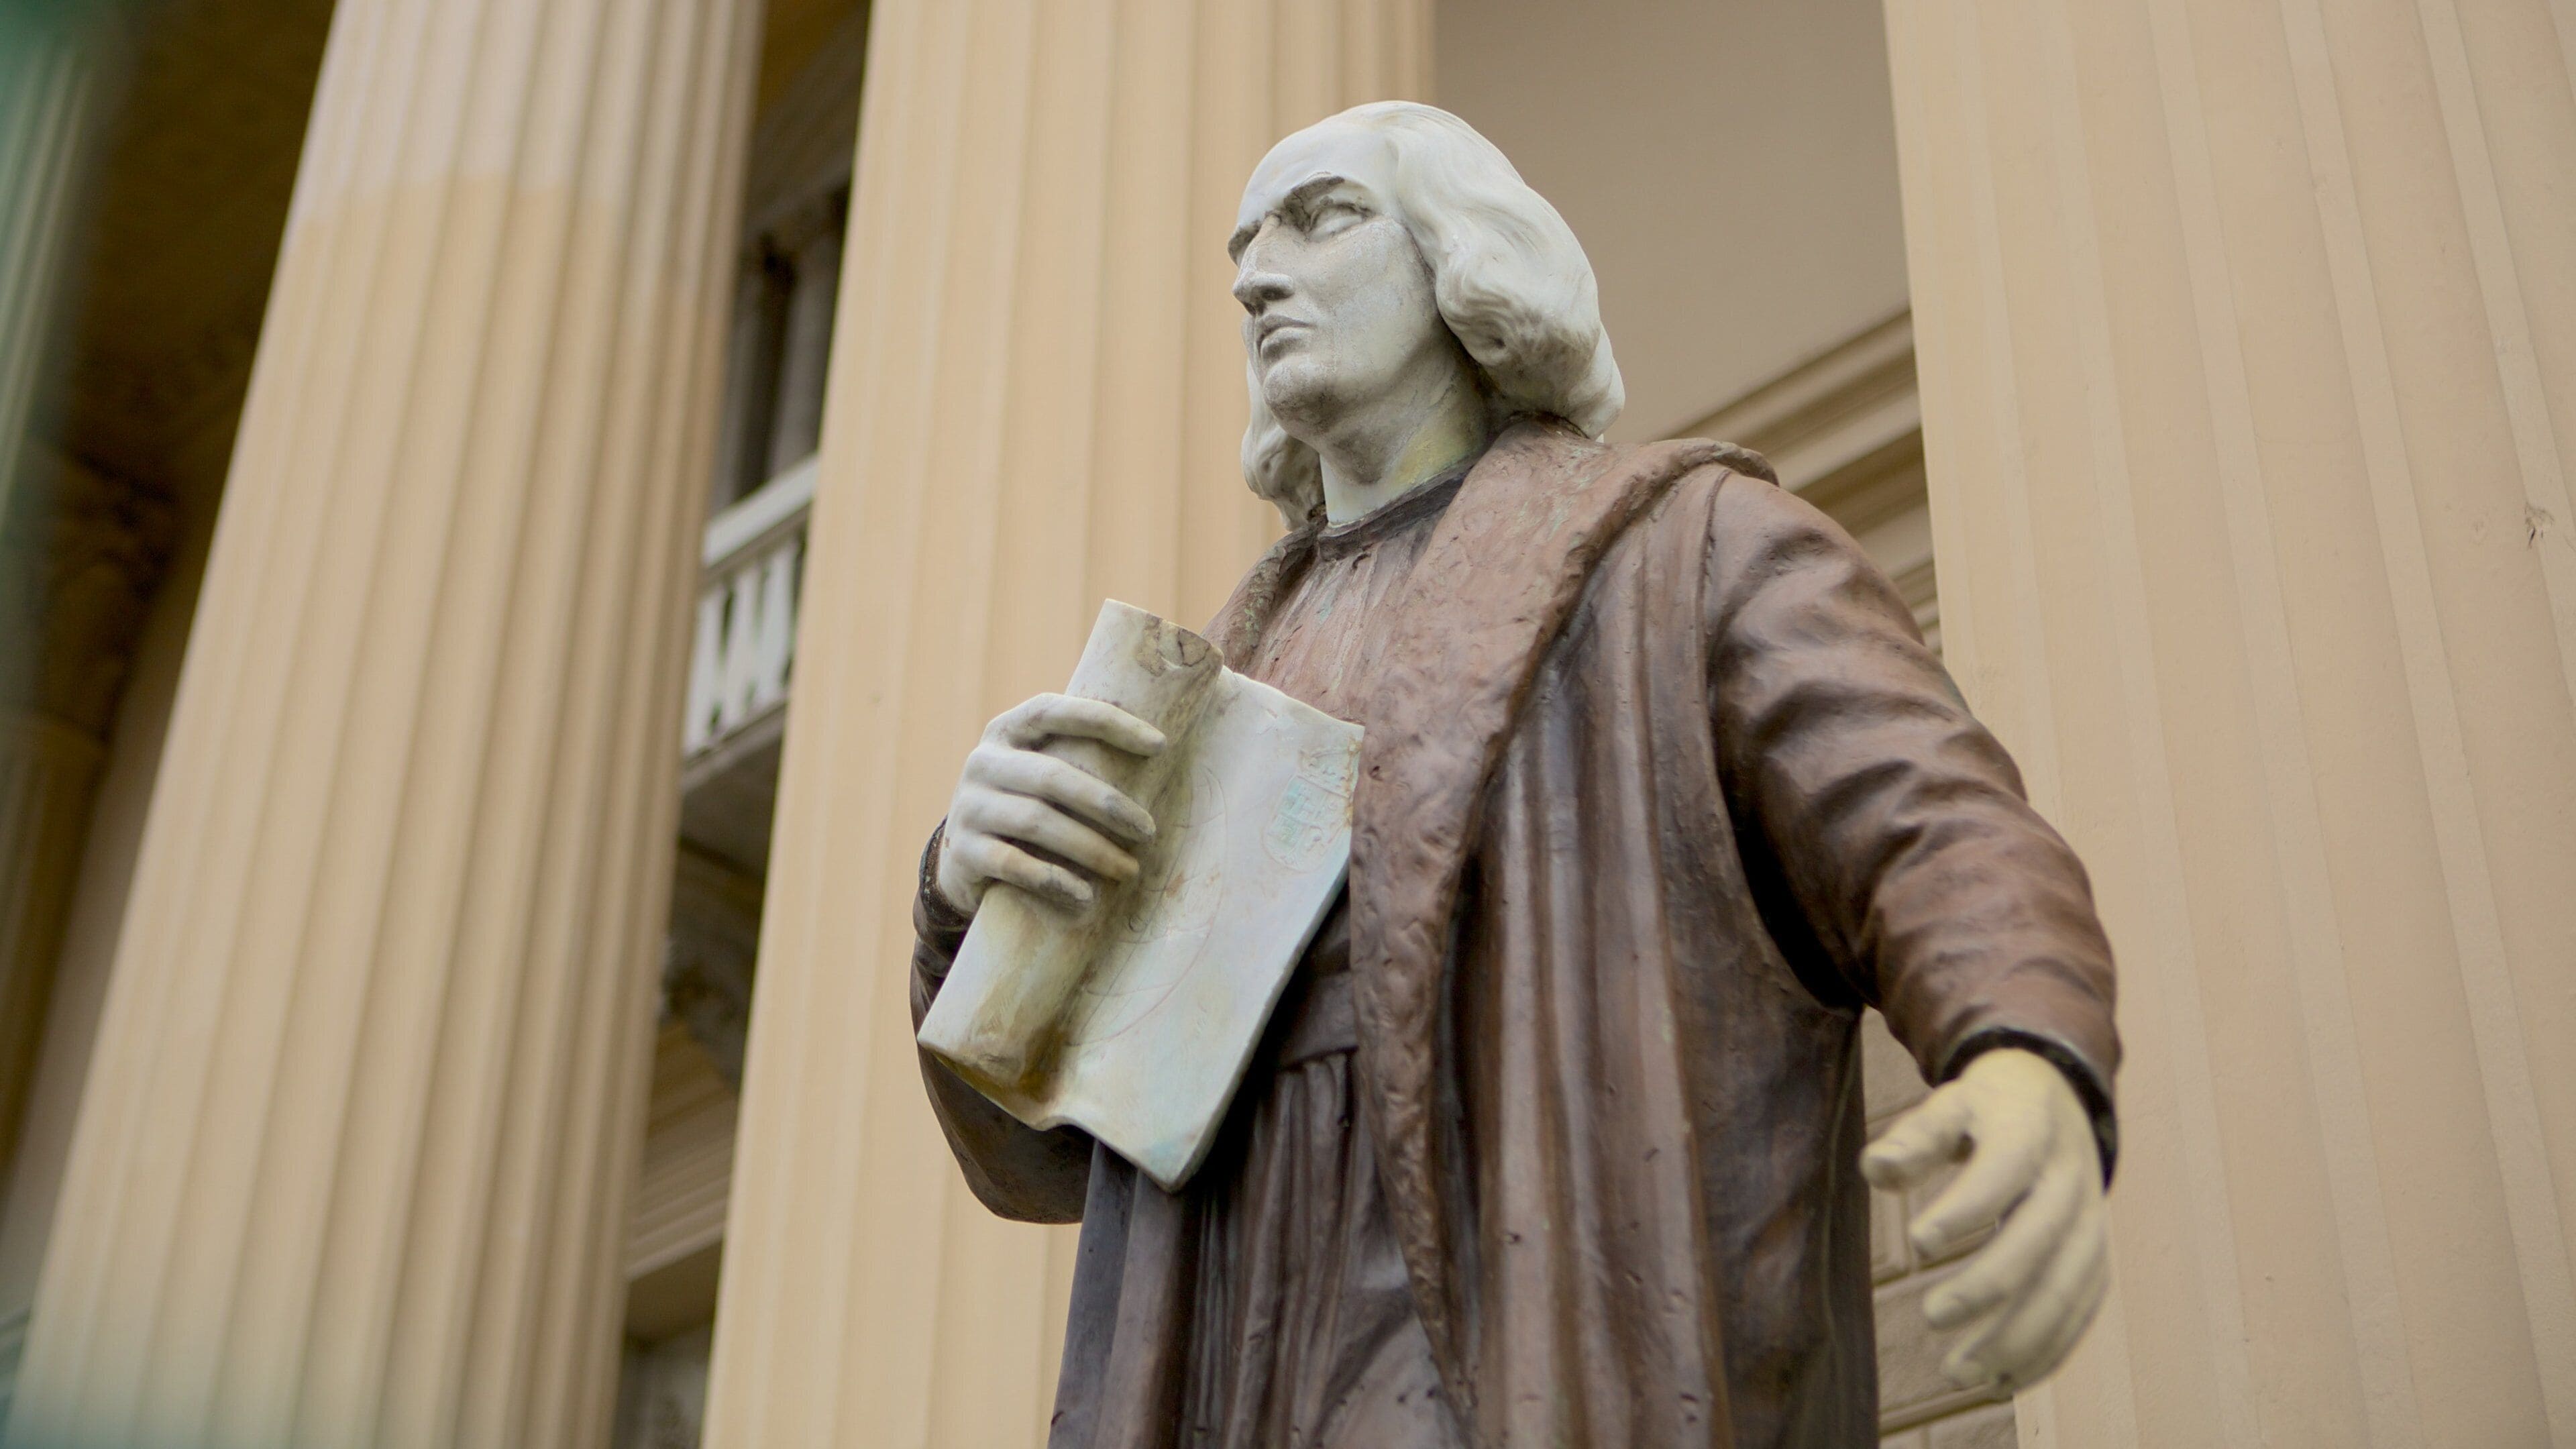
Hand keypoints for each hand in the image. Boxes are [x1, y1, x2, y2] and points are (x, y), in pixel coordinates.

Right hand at [936, 693, 1163, 914]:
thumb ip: (1077, 755)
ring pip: (1036, 822)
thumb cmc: (1024, 806)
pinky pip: (1013, 864)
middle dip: (1107, 804)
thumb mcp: (1039, 771)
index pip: (1056, 712)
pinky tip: (1086, 896)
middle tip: (1149, 831)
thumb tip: (1161, 747)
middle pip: (1052, 777)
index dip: (1109, 723)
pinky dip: (1054, 880)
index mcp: (1006, 731)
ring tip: (1129, 869)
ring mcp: (969, 808)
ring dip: (1091, 849)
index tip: (1162, 746)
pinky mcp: (964, 852)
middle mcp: (982, 763)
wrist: (961, 860)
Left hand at [1860, 1046, 2106, 1395]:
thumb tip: (1876, 1171)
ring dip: (2017, 1338)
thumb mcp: (1951, 1103)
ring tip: (1960, 1375)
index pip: (2003, 1169)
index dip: (1965, 1207)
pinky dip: (2045, 1352)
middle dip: (1988, 1285)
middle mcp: (2071, 1179)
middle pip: (2039, 1239)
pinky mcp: (2094, 1257)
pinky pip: (2080, 1311)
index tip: (1916, 1242)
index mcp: (2030, 1129)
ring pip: (2066, 1289)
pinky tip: (2000, 1383)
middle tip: (1931, 1315)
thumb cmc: (1988, 1107)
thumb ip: (1915, 1136)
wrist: (2061, 1100)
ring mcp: (2090, 1223)